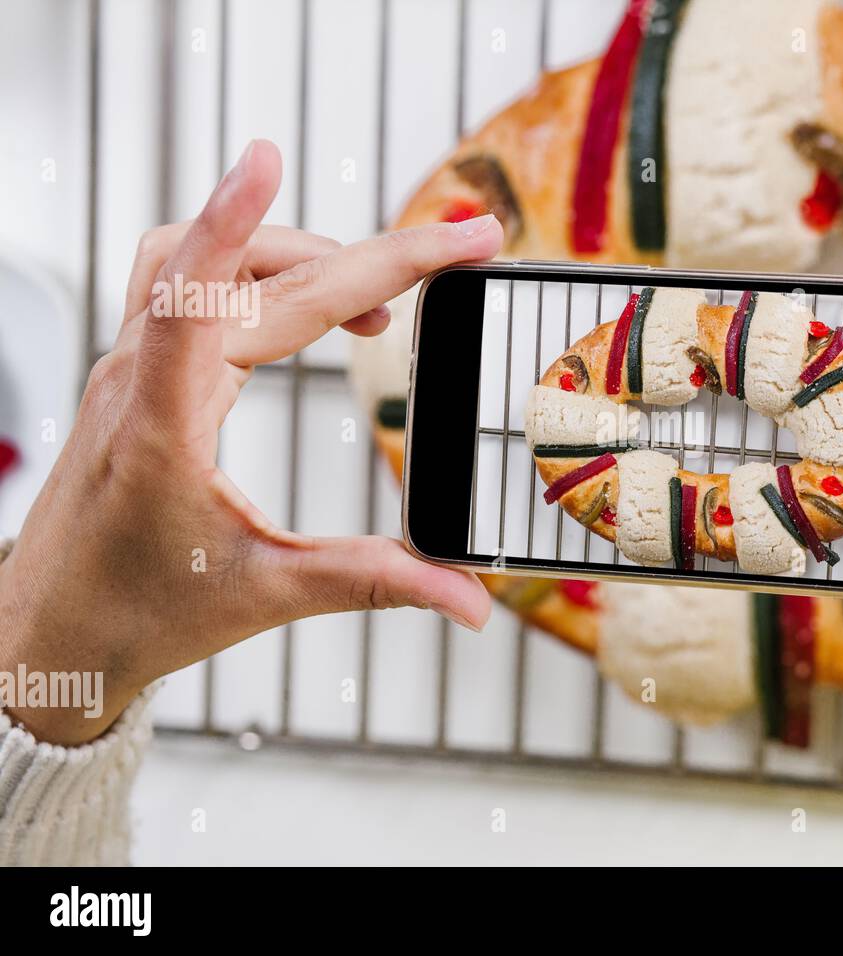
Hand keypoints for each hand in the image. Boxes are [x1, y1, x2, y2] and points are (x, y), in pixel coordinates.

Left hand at [0, 140, 502, 743]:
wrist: (52, 631)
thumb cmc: (134, 614)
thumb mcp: (266, 594)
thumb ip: (377, 583)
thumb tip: (469, 597)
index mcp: (162, 424)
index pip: (199, 296)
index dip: (234, 221)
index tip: (267, 158)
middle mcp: (140, 377)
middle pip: (255, 275)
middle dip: (372, 255)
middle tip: (462, 244)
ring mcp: (132, 367)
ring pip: (207, 259)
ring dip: (299, 252)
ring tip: (380, 288)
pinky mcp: (137, 371)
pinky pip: (182, 279)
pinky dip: (246, 262)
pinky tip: (296, 295)